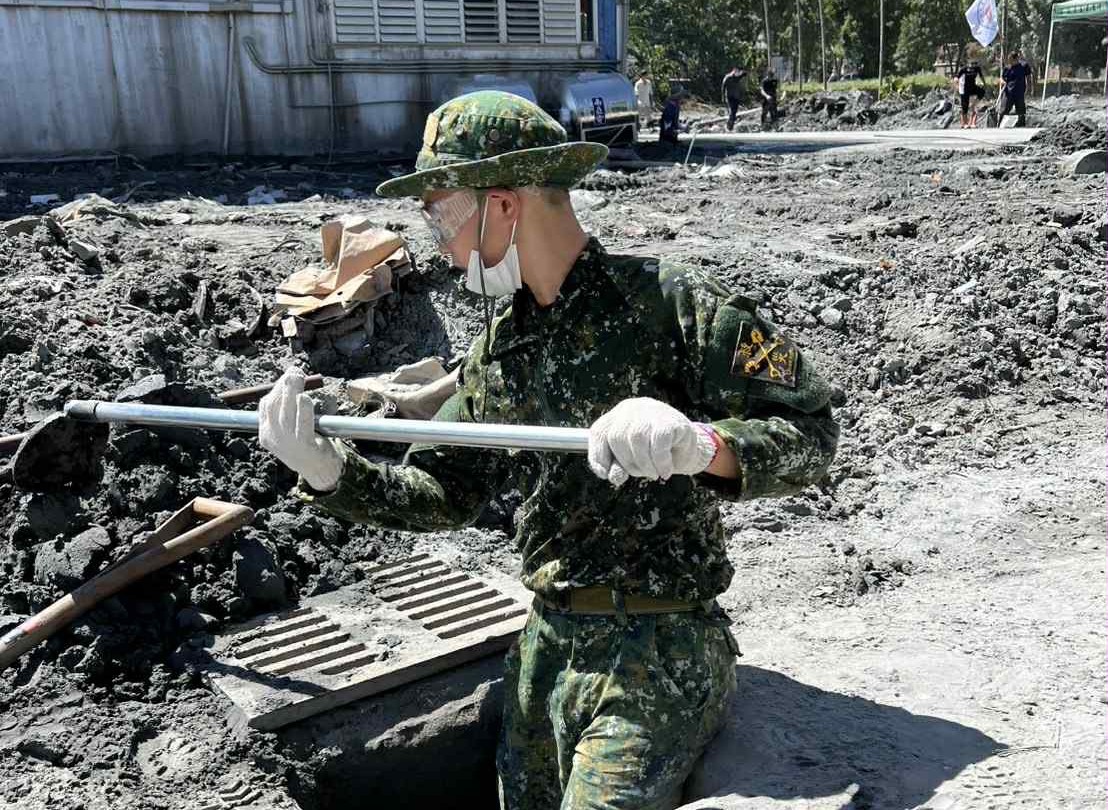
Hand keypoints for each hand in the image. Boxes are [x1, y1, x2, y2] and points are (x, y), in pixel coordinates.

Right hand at [258, 368, 343, 490]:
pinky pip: (303, 423)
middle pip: (274, 405)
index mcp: (267, 434)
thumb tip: (294, 383)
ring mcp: (288, 443)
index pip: (266, 406)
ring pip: (287, 412)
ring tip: (299, 378)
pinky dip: (304, 408)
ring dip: (293, 392)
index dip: (276, 388)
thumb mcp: (292, 430)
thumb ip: (290, 411)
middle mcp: (274, 438)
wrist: (320, 471)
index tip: (287, 376)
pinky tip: (306, 398)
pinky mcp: (305, 446)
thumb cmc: (308, 445)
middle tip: (295, 371)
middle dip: (283, 385)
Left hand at [587, 397, 716, 486]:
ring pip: (636, 438)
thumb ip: (619, 467)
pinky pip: (659, 441)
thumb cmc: (657, 453)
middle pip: (616, 437)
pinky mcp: (671, 420)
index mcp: (618, 416)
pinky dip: (660, 461)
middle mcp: (632, 409)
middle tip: (643, 473)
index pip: (599, 432)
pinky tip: (665, 470)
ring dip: (644, 464)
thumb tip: (613, 476)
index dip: (598, 455)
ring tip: (654, 472)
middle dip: (627, 463)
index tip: (605, 473)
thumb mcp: (632, 460)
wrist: (692, 448)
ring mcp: (652, 411)